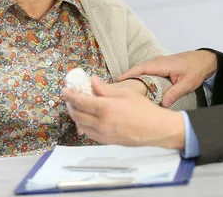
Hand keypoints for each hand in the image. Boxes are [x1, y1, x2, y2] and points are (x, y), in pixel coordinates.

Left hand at [63, 77, 184, 148]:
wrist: (156, 129)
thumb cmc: (144, 110)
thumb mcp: (124, 93)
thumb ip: (105, 88)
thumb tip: (93, 81)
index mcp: (106, 109)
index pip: (80, 101)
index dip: (69, 95)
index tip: (65, 90)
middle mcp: (102, 123)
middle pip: (77, 114)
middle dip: (70, 105)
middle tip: (70, 97)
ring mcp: (103, 134)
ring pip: (81, 125)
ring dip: (76, 115)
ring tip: (78, 106)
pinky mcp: (106, 141)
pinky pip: (89, 133)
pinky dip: (84, 124)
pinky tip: (87, 117)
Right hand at [118, 51, 216, 106]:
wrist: (204, 60)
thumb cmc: (196, 69)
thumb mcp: (187, 84)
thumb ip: (174, 93)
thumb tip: (162, 104)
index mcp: (162, 64)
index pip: (142, 68)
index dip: (129, 74)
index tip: (119, 81)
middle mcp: (158, 61)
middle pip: (138, 68)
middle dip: (128, 77)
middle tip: (118, 88)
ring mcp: (159, 62)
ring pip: (142, 69)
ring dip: (134, 76)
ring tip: (126, 88)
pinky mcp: (160, 65)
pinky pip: (147, 69)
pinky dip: (141, 76)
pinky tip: (139, 85)